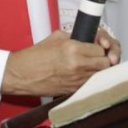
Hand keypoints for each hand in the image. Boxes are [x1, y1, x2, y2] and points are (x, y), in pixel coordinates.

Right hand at [1, 29, 119, 96]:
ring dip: (98, 70)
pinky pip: (90, 84)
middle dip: (104, 59)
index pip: (100, 49)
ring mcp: (76, 79)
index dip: (100, 47)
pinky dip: (90, 79)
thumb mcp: (56, 37)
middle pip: (105, 63)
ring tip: (90, 64)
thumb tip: (88, 40)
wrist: (22, 74)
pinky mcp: (73, 90)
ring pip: (100, 75)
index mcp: (73, 49)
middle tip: (97, 56)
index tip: (96, 46)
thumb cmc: (35, 56)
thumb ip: (75, 37)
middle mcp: (77, 65)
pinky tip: (83, 73)